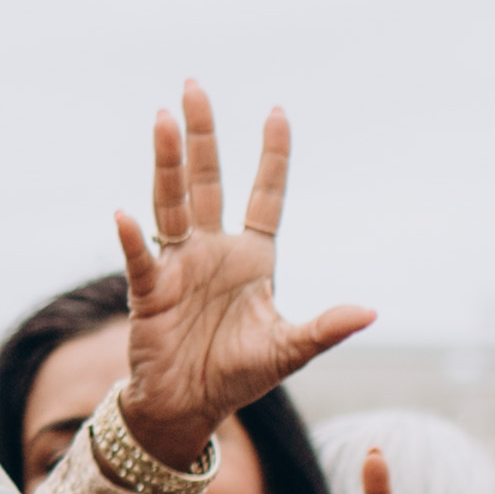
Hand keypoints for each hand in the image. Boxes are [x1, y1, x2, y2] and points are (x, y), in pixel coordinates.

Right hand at [101, 89, 377, 470]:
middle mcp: (213, 250)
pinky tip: (123, 214)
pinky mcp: (150, 292)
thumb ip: (325, 329)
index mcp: (252, 257)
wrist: (188, 408)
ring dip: (167, 163)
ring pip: (171, 202)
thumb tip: (371, 312)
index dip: (272, 156)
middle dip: (202, 135)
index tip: (277, 112)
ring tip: (163, 119)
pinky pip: (142, 259)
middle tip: (193, 86)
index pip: (264, 196)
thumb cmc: (237, 375)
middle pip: (207, 181)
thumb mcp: (289, 350)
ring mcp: (178, 265)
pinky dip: (133, 239)